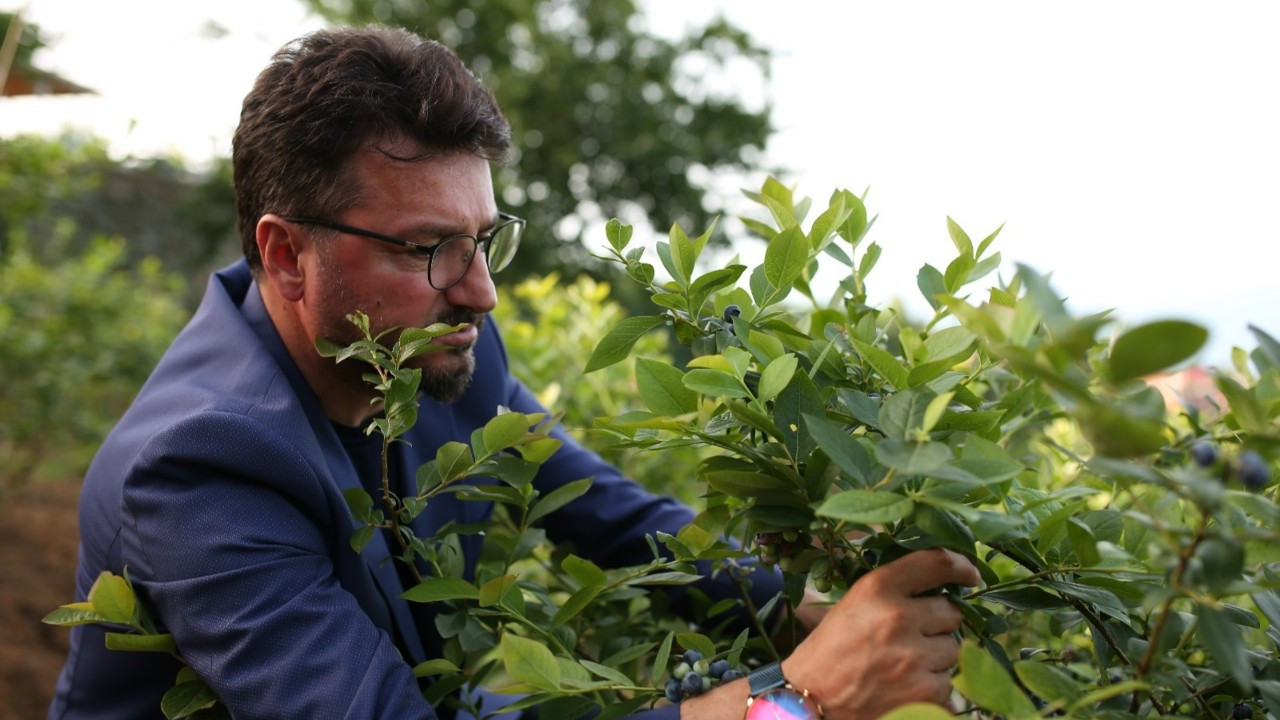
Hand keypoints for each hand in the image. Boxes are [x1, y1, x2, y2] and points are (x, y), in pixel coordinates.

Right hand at [780, 548, 979, 719]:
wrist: (807, 700)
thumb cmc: (828, 652)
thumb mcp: (853, 606)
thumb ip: (894, 593)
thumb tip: (941, 587)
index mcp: (877, 589)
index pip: (935, 563)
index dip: (960, 566)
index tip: (970, 574)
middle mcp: (898, 618)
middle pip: (951, 613)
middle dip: (937, 625)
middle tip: (911, 638)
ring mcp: (914, 658)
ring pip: (953, 650)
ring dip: (935, 659)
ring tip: (903, 667)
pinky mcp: (925, 694)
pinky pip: (948, 685)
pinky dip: (932, 689)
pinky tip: (904, 689)